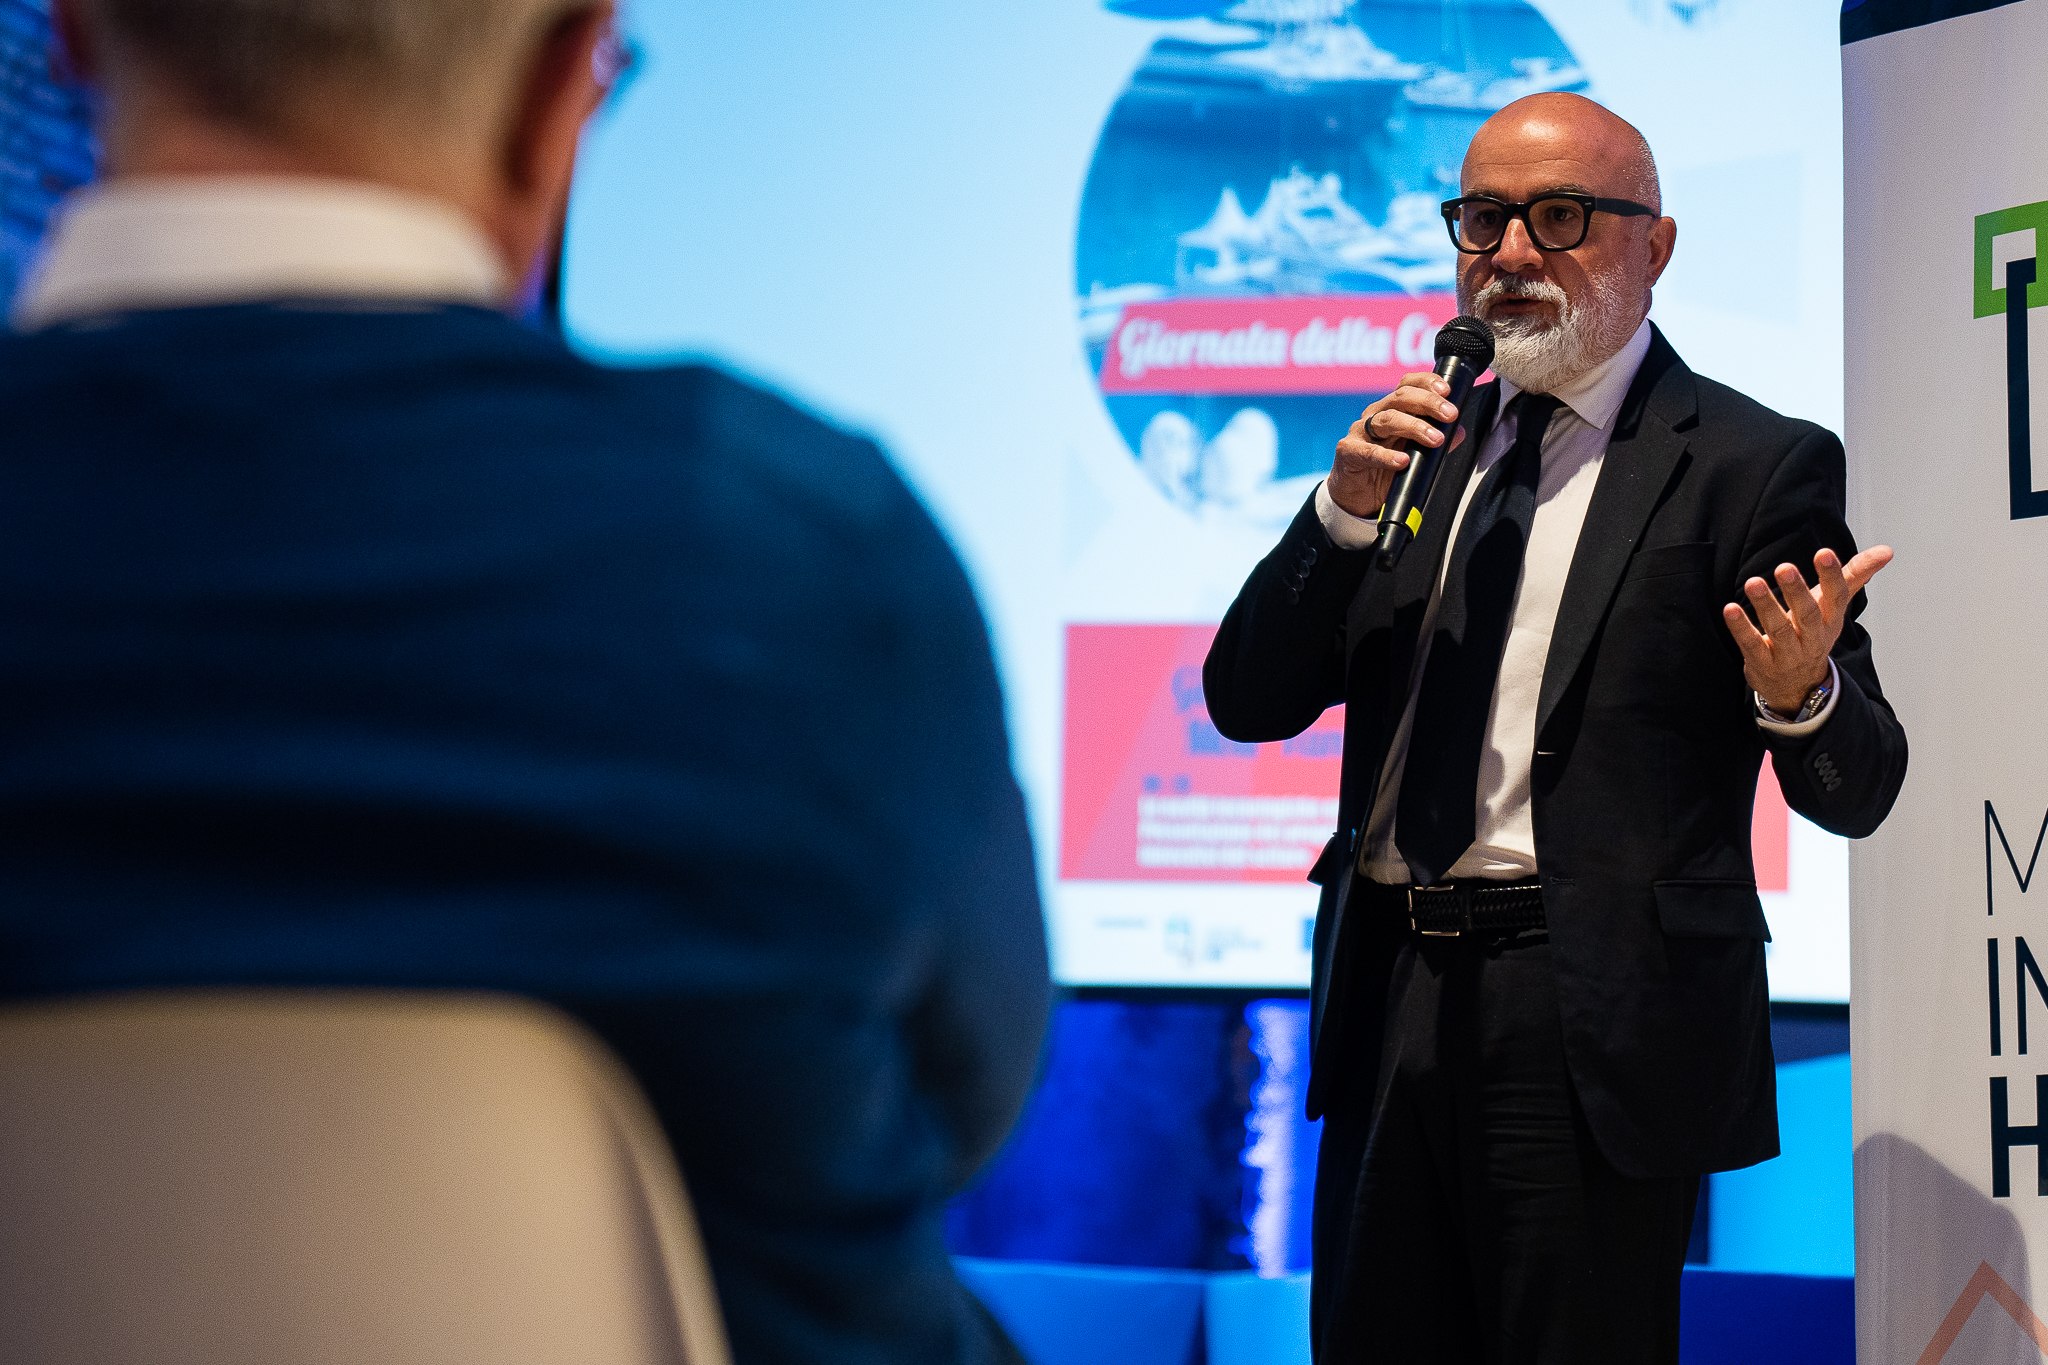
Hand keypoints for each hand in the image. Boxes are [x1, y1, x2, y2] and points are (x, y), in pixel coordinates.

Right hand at [1328, 372, 1465, 519]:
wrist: (1358, 497)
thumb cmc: (1385, 470)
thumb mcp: (1415, 454)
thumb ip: (1436, 441)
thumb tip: (1459, 432)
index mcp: (1391, 409)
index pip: (1408, 385)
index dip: (1427, 383)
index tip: (1448, 391)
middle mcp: (1375, 414)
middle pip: (1400, 398)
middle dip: (1428, 403)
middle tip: (1450, 414)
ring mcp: (1360, 431)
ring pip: (1387, 419)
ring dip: (1414, 427)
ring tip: (1435, 439)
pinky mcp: (1348, 451)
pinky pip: (1367, 451)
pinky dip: (1386, 456)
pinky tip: (1403, 461)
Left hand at [1722, 546, 1894, 713]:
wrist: (1798, 686)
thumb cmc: (1812, 634)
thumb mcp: (1834, 608)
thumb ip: (1855, 576)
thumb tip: (1886, 551)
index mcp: (1831, 620)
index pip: (1837, 597)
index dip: (1832, 576)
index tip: (1824, 553)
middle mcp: (1813, 637)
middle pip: (1808, 614)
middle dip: (1797, 591)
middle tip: (1784, 568)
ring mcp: (1788, 653)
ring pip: (1779, 630)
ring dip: (1766, 606)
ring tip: (1753, 583)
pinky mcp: (1763, 663)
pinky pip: (1751, 645)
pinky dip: (1741, 628)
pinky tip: (1730, 609)